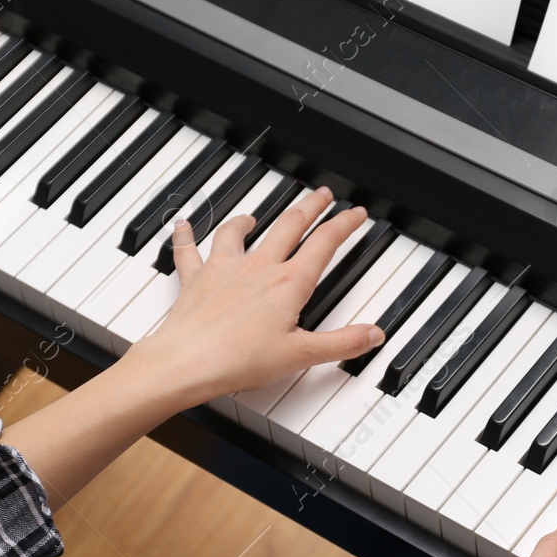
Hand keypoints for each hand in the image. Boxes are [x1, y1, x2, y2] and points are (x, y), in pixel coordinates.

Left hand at [132, 187, 383, 402]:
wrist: (188, 361)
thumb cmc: (239, 360)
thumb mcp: (301, 355)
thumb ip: (341, 343)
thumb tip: (372, 335)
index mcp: (288, 283)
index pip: (324, 242)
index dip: (344, 224)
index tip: (355, 214)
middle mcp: (258, 267)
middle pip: (289, 225)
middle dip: (309, 206)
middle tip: (321, 195)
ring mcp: (225, 268)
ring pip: (237, 231)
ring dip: (247, 220)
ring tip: (252, 216)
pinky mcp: (196, 278)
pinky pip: (188, 250)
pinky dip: (185, 235)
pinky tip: (184, 225)